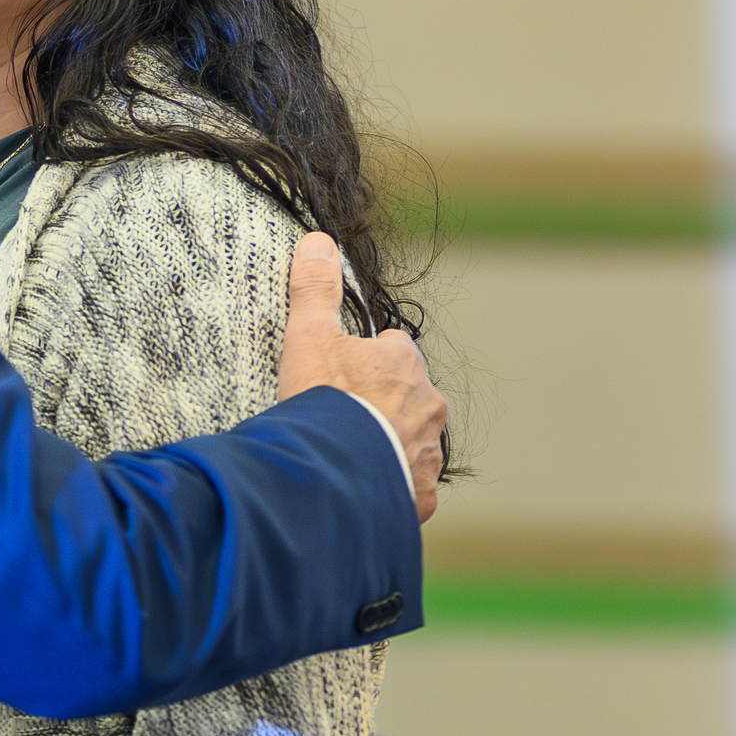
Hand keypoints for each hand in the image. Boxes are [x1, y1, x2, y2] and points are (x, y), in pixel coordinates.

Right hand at [275, 230, 444, 521]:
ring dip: (387, 444)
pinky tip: (358, 486)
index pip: (392, 350)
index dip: (365, 359)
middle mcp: (428, 405)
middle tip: (339, 417)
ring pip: (411, 441)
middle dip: (381, 404)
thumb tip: (320, 240)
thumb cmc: (323, 402)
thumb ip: (315, 290)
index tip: (339, 374)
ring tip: (346, 455)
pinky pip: (407, 485)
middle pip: (407, 396)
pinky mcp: (419, 495)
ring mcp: (426, 452)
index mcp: (404, 363)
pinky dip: (388, 484)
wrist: (334, 474)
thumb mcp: (308, 337)